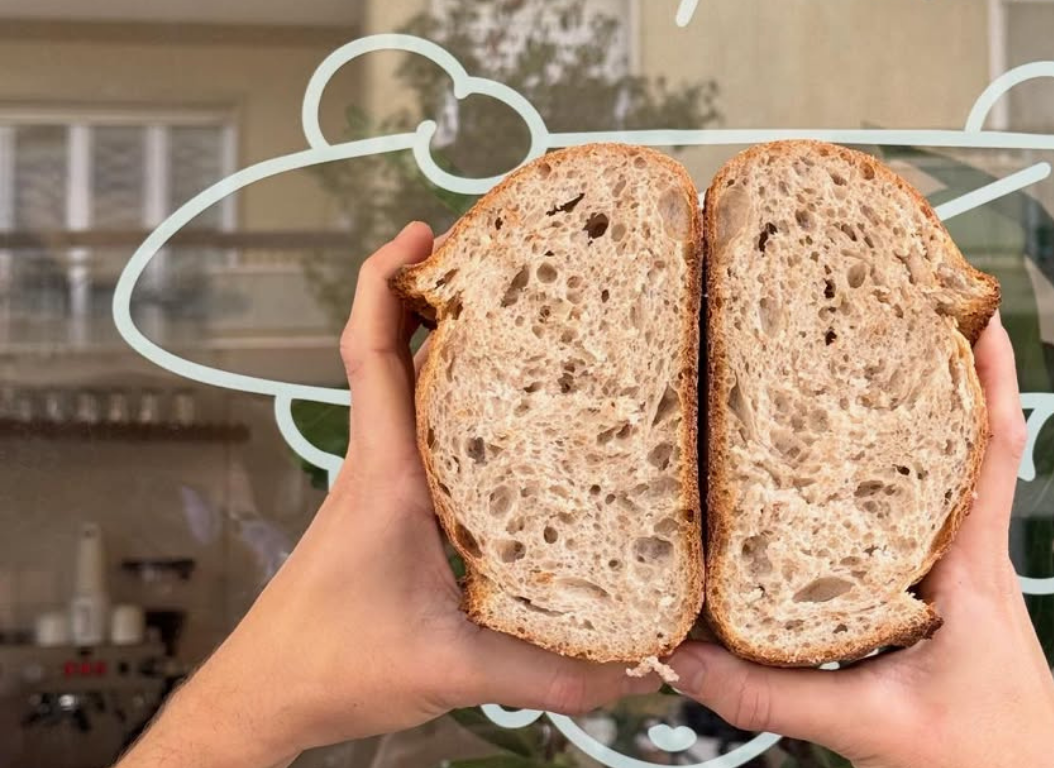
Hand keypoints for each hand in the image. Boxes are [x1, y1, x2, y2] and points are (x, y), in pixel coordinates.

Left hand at [118, 223, 658, 767]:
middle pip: (394, 351)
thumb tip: (634, 664)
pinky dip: (448, 406)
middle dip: (436, 294)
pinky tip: (500, 423)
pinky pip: (416, 437)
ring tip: (513, 322)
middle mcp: (378, 466)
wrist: (266, 695)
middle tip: (500, 260)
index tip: (422, 232)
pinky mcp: (386, 514)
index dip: (386, 281)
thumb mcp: (449, 668)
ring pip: (407, 393)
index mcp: (385, 476)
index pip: (370, 352)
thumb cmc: (329, 667)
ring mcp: (378, 487)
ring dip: (443, 348)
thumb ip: (546, 671)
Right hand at [667, 315, 1053, 767]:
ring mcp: (961, 592)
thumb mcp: (872, 724)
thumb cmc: (991, 764)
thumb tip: (684, 655)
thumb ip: (775, 693)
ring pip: (934, 498)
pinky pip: (912, 547)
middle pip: (960, 454)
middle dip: (933, 389)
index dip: (991, 378)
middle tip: (888, 332)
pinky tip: (841, 514)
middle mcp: (971, 567)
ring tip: (857, 400)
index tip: (974, 313)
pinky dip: (885, 514)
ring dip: (910, 447)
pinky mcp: (944, 620)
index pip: (993, 450)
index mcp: (973, 571)